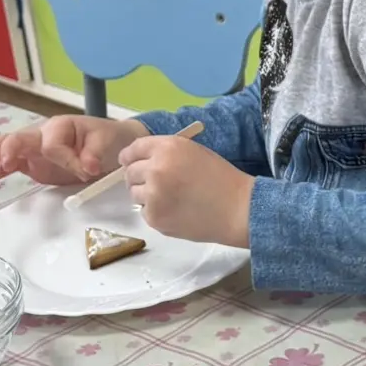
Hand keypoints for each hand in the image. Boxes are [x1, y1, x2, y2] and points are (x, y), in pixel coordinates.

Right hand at [0, 115, 145, 185]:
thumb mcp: (106, 141)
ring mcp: (37, 150)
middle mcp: (44, 135)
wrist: (112, 146)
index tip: (86, 172)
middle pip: (21, 138)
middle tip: (6, 161)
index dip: (66, 160)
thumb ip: (95, 153)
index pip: (53, 145)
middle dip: (10, 148)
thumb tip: (88, 166)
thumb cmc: (108, 138)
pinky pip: (17, 163)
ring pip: (12, 147)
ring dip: (0, 154)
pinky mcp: (36, 164)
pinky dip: (6, 167)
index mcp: (61, 126)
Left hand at [121, 132, 253, 247]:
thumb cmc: (220, 178)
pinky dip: (155, 211)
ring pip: (134, 193)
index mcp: (167, 148)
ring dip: (146, 195)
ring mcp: (153, 195)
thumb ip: (165, 152)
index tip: (130, 162)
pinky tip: (175, 210)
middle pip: (130, 172)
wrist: (236, 209)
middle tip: (157, 184)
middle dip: (139, 177)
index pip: (133, 150)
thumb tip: (138, 161)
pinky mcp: (155, 217)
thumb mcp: (193, 152)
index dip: (130, 157)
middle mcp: (156, 169)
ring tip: (170, 198)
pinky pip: (144, 211)